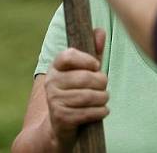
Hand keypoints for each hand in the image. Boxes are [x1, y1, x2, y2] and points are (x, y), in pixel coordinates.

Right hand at [45, 29, 108, 149]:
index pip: (69, 55)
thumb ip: (93, 51)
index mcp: (56, 66)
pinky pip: (86, 112)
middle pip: (84, 78)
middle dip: (101, 82)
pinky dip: (100, 111)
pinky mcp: (60, 117)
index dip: (86, 59)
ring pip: (87, 96)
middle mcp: (51, 81)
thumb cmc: (77, 91)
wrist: (61, 125)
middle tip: (105, 86)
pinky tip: (103, 110)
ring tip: (104, 98)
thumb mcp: (85, 70)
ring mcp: (54, 100)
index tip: (96, 65)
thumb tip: (100, 31)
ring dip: (102, 98)